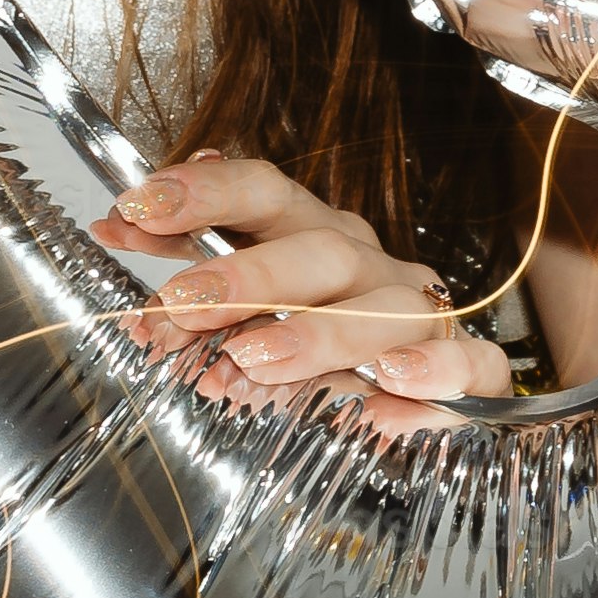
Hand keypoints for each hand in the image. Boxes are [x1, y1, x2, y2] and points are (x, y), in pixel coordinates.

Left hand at [94, 150, 517, 439]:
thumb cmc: (314, 354)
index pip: (264, 190)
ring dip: (321, 334)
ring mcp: (423, 314)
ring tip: (257, 361)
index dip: (204, 191)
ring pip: (389, 307)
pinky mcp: (470, 370)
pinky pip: (470, 366)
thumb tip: (127, 281)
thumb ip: (191, 307)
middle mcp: (369, 266)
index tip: (136, 207)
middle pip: (322, 248)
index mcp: (312, 236)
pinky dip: (431, 380)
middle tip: (181, 303)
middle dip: (250, 275)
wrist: (410, 400)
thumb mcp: (242, 327)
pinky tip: (381, 407)